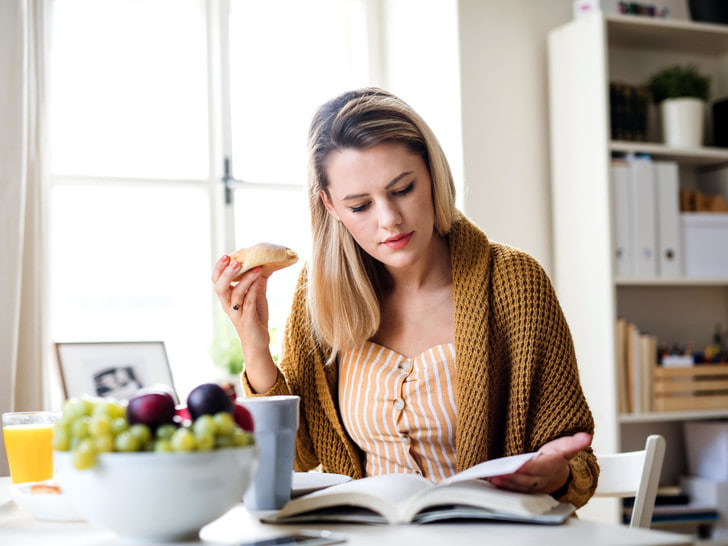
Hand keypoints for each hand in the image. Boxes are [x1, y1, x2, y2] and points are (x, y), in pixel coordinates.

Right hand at [211, 255, 276, 391]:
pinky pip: (249, 302)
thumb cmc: (255, 318)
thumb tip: (265, 264)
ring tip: (256, 268)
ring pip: (235, 294)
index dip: (219, 269)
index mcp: (227, 298)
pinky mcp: (247, 319)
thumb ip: (257, 282)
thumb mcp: (257, 296)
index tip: (225, 256)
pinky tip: (260, 279)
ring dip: (245, 279)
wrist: (258, 342)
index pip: (217, 281)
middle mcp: (228, 305)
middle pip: (219, 287)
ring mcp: (237, 313)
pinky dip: (254, 289)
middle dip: (226, 273)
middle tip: (234, 260)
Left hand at [486, 432, 591, 494]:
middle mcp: (543, 480)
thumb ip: (575, 442)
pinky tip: (491, 481)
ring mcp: (534, 488)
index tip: (517, 466)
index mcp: (551, 467)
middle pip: (525, 480)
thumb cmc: (557, 458)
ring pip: (519, 487)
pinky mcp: (526, 491)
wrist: (559, 474)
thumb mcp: (566, 447)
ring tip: (491, 478)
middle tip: (496, 474)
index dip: (527, 468)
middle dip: (511, 478)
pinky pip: (514, 490)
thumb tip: (586, 437)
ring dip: (505, 484)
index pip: (538, 468)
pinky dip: (503, 488)